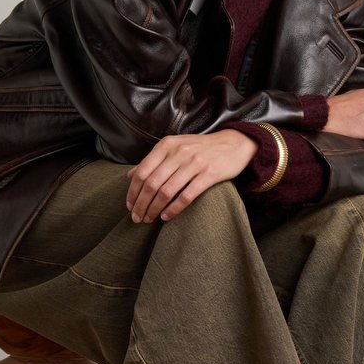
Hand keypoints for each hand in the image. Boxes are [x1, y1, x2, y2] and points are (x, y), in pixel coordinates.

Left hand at [126, 130, 257, 222]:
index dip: (133, 192)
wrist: (233, 144)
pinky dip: (174, 209)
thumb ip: (154, 160)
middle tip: (137, 218)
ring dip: (154, 209)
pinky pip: (186, 196)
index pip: (142, 171)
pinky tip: (166, 217)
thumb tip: (131, 175)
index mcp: (167, 145)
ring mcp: (194, 163)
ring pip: (166, 191)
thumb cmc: (201, 148)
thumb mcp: (175, 147)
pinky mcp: (209, 174)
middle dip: (141, 204)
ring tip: (149, 219)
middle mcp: (178, 152)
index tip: (130, 207)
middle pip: (151, 183)